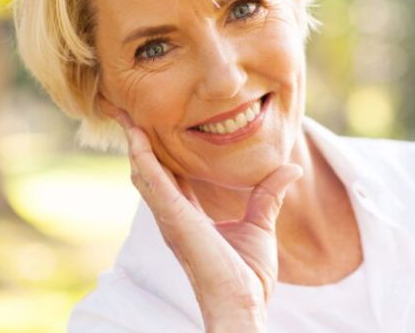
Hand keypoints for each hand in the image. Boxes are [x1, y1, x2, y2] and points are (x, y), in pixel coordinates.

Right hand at [115, 111, 301, 331]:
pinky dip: (144, 160)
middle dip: (136, 140)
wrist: (244, 303)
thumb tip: (291, 168)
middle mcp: (173, 215)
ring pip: (144, 173)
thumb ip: (268, 195)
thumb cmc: (248, 274)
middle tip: (125, 110)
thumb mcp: (260, 225)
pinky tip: (137, 137)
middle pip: (148, 169)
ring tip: (124, 114)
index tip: (152, 124)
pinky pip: (154, 184)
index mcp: (188, 216)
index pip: (169, 174)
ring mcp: (171, 218)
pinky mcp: (176, 221)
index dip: (159, 150)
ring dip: (133, 143)